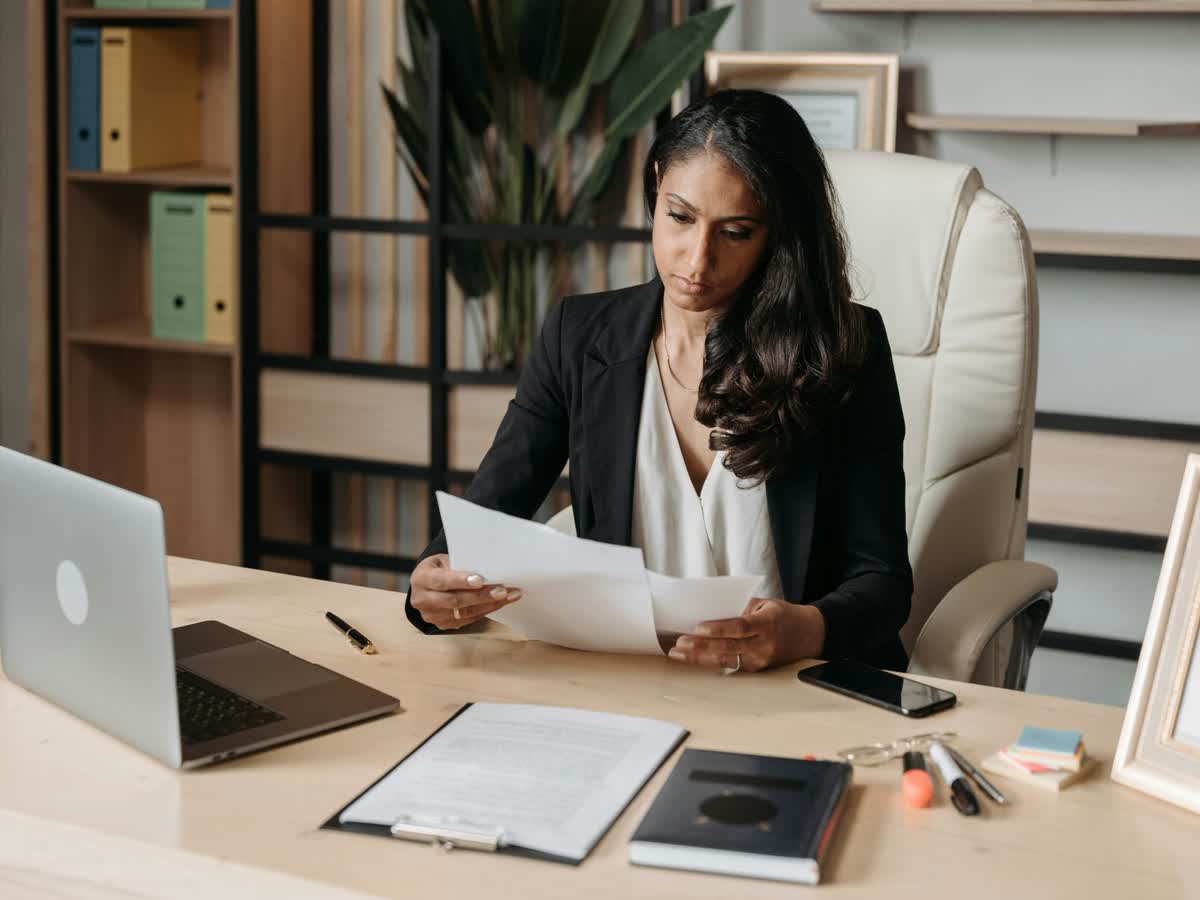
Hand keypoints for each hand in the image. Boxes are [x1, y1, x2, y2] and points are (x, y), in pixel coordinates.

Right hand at [408, 554, 520, 629]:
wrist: (426, 585)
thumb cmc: (440, 568)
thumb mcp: (444, 560)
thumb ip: (460, 565)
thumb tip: (488, 569)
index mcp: (421, 578)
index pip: (442, 581)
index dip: (461, 581)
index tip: (480, 580)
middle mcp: (423, 600)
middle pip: (455, 600)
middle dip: (482, 596)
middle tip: (503, 591)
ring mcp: (432, 615)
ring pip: (465, 612)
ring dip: (490, 604)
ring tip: (510, 596)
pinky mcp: (444, 624)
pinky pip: (469, 619)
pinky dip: (487, 610)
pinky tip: (501, 602)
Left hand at [667, 598, 825, 671]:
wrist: (809, 635)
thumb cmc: (784, 616)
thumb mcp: (765, 604)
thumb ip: (740, 609)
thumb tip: (712, 613)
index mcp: (767, 624)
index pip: (740, 627)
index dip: (718, 629)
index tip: (698, 628)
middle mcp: (764, 645)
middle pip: (728, 647)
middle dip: (700, 646)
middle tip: (679, 644)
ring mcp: (760, 660)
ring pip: (725, 660)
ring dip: (700, 657)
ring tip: (680, 653)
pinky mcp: (757, 669)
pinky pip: (731, 666)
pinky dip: (711, 661)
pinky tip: (694, 658)